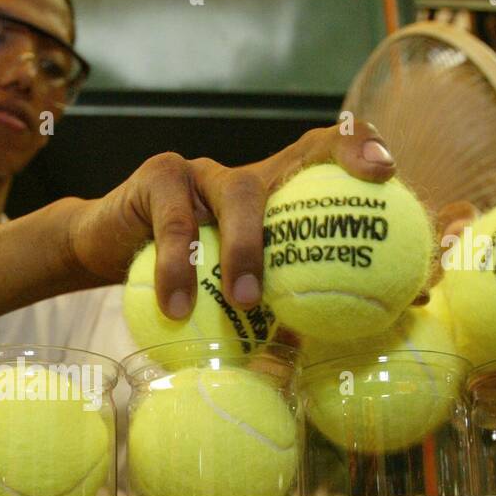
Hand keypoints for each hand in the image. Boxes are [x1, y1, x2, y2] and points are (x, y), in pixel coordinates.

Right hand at [64, 122, 396, 318]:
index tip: (388, 177)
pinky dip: (177, 268)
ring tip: (246, 302)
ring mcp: (205, 168)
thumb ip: (281, 306)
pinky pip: (175, 222)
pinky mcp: (160, 175)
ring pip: (239, 192)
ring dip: (247, 249)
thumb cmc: (182, 281)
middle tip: (339, 250)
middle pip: (299, 160)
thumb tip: (338, 345)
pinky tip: (177, 307)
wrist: (106, 255)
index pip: (329, 155)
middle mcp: (250, 171)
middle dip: (331, 183)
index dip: (361, 150)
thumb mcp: (234, 293)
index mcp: (279, 193)